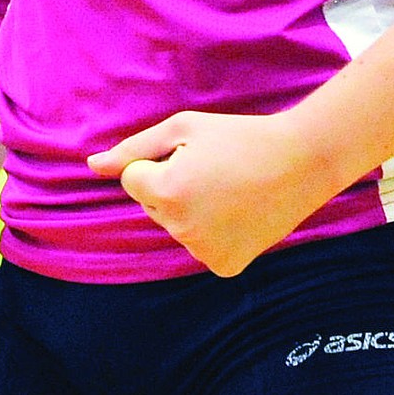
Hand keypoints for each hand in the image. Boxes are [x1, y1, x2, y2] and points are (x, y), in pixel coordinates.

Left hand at [88, 109, 330, 277]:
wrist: (301, 161)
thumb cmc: (238, 136)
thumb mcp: (183, 128)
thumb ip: (133, 149)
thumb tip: (92, 166)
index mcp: (167, 192)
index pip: (133, 180)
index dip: (161, 161)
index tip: (196, 154)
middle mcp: (181, 229)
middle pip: (153, 205)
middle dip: (172, 185)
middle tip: (215, 169)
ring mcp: (204, 253)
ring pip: (176, 226)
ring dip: (192, 208)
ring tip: (230, 188)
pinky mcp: (225, 267)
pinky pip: (200, 246)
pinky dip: (212, 231)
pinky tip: (239, 211)